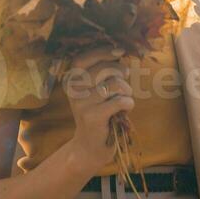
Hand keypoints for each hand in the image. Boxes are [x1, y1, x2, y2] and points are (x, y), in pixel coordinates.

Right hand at [62, 47, 133, 176]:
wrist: (89, 146)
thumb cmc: (98, 113)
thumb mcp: (94, 91)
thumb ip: (102, 73)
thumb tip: (120, 53)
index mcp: (71, 81)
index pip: (83, 59)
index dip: (102, 52)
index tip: (119, 52)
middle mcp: (73, 91)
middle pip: (103, 69)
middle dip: (120, 72)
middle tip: (125, 81)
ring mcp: (81, 104)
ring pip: (115, 84)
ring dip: (126, 91)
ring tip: (123, 99)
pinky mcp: (92, 117)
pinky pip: (119, 101)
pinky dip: (128, 103)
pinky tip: (125, 109)